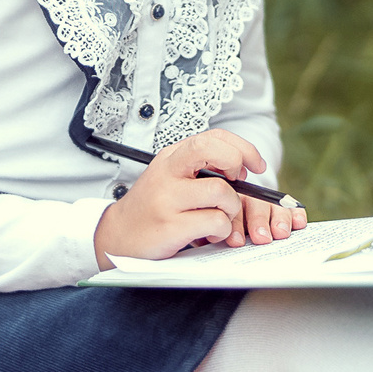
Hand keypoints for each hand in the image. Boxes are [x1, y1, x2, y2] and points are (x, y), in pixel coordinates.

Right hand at [93, 130, 307, 266]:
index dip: (242, 147)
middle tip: (239, 182)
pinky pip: (216, 222)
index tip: (255, 164)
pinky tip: (208, 233)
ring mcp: (168, 198)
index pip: (213, 137)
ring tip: (220, 217)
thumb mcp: (171, 177)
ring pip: (222, 192)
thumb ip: (200, 167)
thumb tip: (243, 166)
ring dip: (232, 208)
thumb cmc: (153, 206)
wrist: (117, 235)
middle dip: (236, 162)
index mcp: (172, 156)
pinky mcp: (171, 225)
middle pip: (212, 149)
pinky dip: (222, 230)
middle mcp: (168, 171)